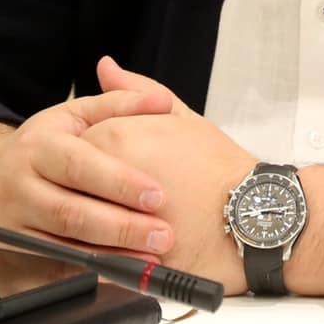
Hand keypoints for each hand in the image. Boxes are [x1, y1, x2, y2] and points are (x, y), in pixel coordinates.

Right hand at [0, 69, 175, 257]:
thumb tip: (162, 101)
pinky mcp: (12, 255)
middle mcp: (18, 187)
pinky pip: (53, 269)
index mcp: (36, 147)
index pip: (78, 165)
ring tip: (150, 257)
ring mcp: (11, 225)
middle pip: (71, 213)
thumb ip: (119, 105)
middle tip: (163, 234)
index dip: (119, 182)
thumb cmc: (43, 147)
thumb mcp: (74, 116)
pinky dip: (88, 274)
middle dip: (121, 227)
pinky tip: (119, 273)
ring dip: (110, 256)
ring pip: (63, 246)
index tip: (158, 195)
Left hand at [79, 59, 323, 296]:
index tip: (104, 168)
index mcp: (115, 136)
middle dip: (82, 192)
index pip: (74, 145)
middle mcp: (107, 174)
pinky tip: (116, 250)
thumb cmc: (220, 166)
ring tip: (109, 226)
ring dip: (85, 225)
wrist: (252, 213)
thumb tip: (106, 66)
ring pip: (78, 223)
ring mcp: (113, 216)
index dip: (88, 158)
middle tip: (102, 198)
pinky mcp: (124, 253)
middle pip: (70, 184)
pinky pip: (95, 256)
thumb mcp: (180, 117)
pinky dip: (98, 254)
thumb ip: (134, 91)